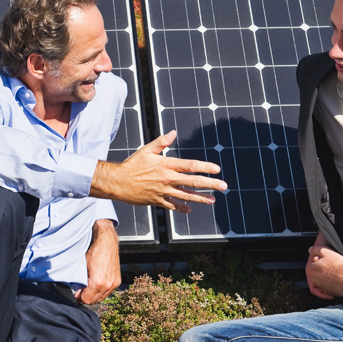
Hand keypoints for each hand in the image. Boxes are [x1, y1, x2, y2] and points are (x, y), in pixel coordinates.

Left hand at [76, 219, 119, 304]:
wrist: (107, 242)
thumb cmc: (95, 251)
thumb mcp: (83, 267)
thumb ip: (80, 282)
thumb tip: (77, 292)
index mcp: (98, 282)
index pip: (87, 300)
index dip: (80, 298)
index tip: (76, 295)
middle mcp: (108, 284)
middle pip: (94, 300)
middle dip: (86, 297)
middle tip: (80, 292)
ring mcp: (114, 283)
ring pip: (101, 298)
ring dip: (94, 295)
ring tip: (88, 289)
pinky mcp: (117, 281)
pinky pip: (108, 292)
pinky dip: (101, 291)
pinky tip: (96, 285)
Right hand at [90, 130, 227, 213]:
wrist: (118, 182)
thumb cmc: (132, 165)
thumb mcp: (147, 150)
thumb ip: (162, 142)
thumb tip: (173, 132)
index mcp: (167, 164)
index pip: (191, 165)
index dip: (206, 168)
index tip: (217, 170)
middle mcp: (168, 178)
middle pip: (193, 181)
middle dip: (211, 184)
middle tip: (224, 186)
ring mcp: (163, 191)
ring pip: (186, 196)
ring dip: (201, 198)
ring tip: (213, 200)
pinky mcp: (157, 200)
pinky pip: (173, 206)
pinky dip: (182, 207)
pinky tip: (190, 209)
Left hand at [305, 244, 342, 298]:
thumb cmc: (338, 266)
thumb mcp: (326, 252)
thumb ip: (316, 249)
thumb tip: (310, 250)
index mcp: (311, 269)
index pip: (313, 263)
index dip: (320, 260)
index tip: (327, 259)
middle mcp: (314, 279)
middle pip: (316, 272)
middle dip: (322, 269)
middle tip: (331, 265)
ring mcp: (321, 287)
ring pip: (320, 281)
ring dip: (325, 278)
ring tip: (334, 273)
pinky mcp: (328, 293)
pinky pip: (326, 290)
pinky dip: (329, 286)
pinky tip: (334, 282)